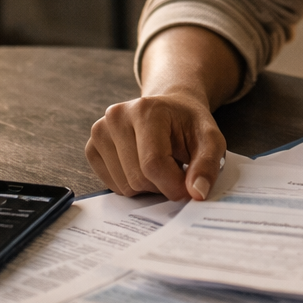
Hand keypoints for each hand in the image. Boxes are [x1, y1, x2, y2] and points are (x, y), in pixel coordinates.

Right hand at [85, 91, 226, 201]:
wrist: (169, 110)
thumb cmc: (188, 124)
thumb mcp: (210, 139)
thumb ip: (207, 165)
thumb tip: (197, 193)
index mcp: (146, 109)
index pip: (153, 164)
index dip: (173, 185)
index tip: (189, 188)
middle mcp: (116, 116)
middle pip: (138, 178)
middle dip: (162, 184)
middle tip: (175, 167)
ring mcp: (100, 131)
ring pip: (125, 186)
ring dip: (147, 186)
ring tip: (159, 164)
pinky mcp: (91, 147)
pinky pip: (112, 186)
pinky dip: (131, 185)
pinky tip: (141, 165)